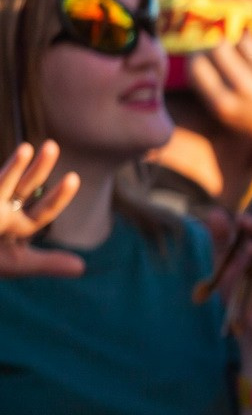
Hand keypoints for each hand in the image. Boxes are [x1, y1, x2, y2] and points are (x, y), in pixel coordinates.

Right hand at [0, 142, 81, 276]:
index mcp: (19, 225)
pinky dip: (4, 176)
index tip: (74, 177)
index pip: (43, 210)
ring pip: (3, 183)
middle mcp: (4, 212)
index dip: (58, 196)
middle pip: (25, 187)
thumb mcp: (16, 265)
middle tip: (53, 145)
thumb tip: (81, 268)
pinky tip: (11, 168)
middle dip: (38, 168)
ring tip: (26, 149)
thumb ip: (46, 264)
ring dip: (13, 167)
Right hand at [188, 36, 251, 141]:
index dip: (195, 58)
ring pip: (242, 41)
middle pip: (218, 48)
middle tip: (223, 51)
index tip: (201, 57)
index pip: (196, 67)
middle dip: (217, 47)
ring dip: (241, 45)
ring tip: (246, 55)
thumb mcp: (229, 117)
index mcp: (225, 105)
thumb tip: (193, 56)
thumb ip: (209, 91)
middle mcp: (244, 88)